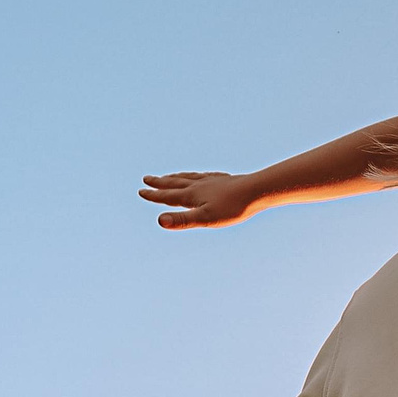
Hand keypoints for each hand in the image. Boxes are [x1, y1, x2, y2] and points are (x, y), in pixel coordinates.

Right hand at [139, 172, 259, 229]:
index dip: (154, 195)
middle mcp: (199, 185)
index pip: (168, 196)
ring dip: (176, 177)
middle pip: (176, 183)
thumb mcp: (206, 218)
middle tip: (147, 178)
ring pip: (190, 178)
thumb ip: (182, 219)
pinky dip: (197, 176)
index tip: (140, 190)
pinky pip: (206, 176)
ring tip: (170, 176)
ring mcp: (212, 181)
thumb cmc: (233, 207)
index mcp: (192, 195)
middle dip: (160, 182)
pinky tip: (203, 177)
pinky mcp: (225, 180)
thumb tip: (159, 220)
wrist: (257, 191)